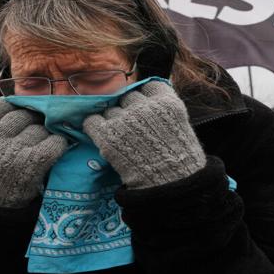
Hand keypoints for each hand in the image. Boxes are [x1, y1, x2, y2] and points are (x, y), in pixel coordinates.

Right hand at [0, 98, 67, 207]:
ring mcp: (8, 154)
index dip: (14, 108)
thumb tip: (14, 106)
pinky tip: (59, 148)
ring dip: (48, 134)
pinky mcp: (29, 166)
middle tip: (42, 128)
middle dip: (34, 121)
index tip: (24, 113)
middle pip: (21, 116)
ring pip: (38, 129)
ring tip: (49, 141)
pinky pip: (52, 144)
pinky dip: (59, 144)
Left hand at [81, 81, 206, 188]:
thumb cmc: (181, 162)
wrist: (170, 187)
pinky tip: (102, 136)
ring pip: (111, 109)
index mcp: (167, 103)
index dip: (146, 99)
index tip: (146, 110)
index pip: (148, 86)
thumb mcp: (181, 127)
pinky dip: (95, 127)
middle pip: (128, 96)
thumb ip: (164, 110)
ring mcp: (125, 121)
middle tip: (133, 128)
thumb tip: (146, 98)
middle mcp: (145, 108)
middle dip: (129, 109)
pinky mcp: (108, 135)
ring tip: (121, 138)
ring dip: (113, 120)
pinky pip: (92, 121)